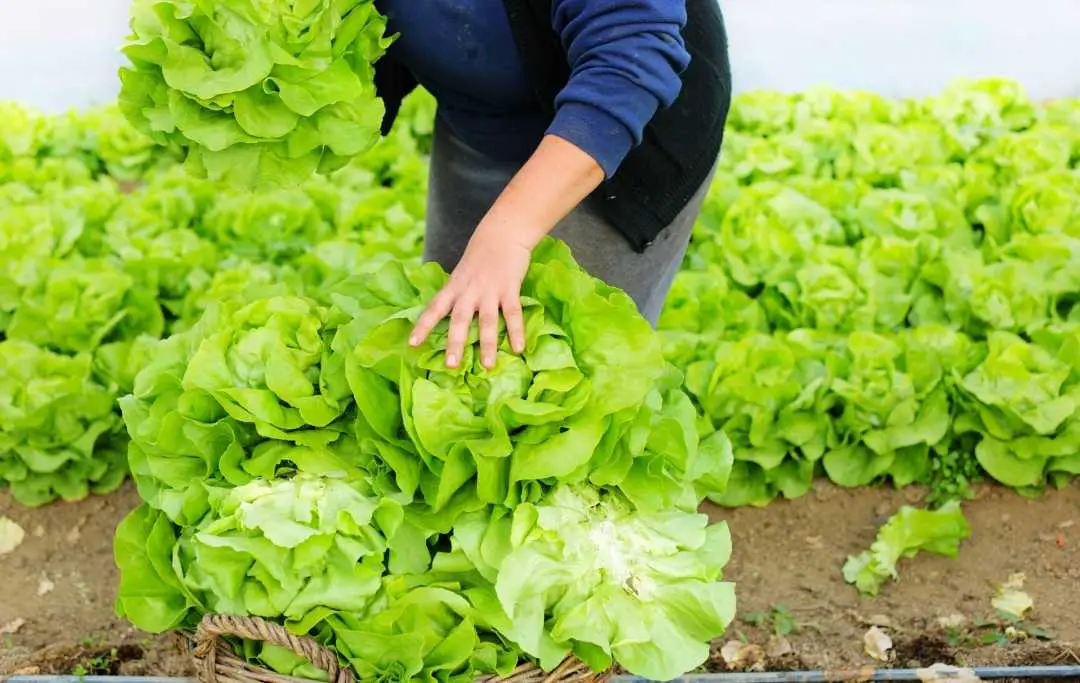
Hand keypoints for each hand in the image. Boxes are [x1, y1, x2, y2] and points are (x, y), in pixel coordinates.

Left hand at [409, 222, 531, 368]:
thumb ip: (458, 295)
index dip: (423, 325)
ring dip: (487, 344)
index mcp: (454, 287)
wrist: (502, 233)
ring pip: (487, 321)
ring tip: (487, 366)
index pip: (434, 308)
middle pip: (459, 319)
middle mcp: (469, 291)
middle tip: (451, 365)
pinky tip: (518, 348)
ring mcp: (490, 291)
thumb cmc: (480, 256)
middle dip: (455, 343)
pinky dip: (516, 331)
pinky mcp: (510, 288)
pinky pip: (513, 313)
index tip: (412, 344)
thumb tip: (451, 321)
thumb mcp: (462, 274)